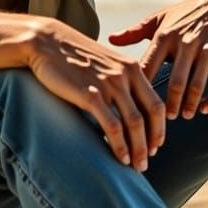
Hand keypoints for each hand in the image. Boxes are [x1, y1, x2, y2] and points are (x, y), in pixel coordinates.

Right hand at [27, 19, 165, 171]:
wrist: (47, 42)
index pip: (156, 103)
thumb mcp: (105, 62)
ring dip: (138, 149)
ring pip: (134, 123)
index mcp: (132, 67)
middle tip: (148, 160)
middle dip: (152, 142)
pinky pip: (112, 126)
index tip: (156, 144)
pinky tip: (119, 158)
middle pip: (150, 116)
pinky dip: (119, 145)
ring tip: (136, 166)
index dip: (159, 128)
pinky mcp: (90, 94)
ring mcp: (108, 85)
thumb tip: (129, 106)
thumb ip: (120, 80)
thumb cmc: (74, 55)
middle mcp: (125, 76)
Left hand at [108, 0, 207, 119]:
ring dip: (189, 105)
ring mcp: (206, 49)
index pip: (147, 69)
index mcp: (163, 37)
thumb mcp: (159, 19)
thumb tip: (109, 39)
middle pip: (174, 84)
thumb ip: (134, 32)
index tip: (137, 107)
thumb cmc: (186, 13)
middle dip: (168, 106)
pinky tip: (205, 108)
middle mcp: (184, 43)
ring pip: (196, 86)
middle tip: (164, 119)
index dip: (141, 92)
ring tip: (184, 115)